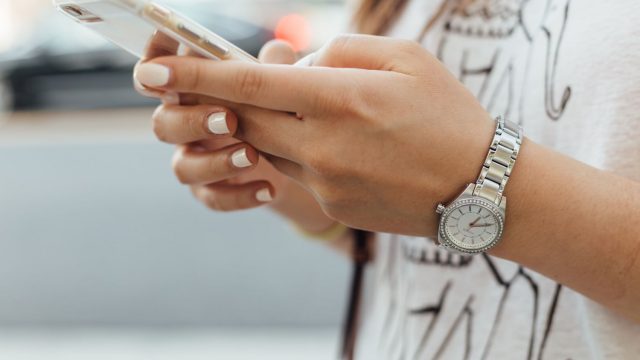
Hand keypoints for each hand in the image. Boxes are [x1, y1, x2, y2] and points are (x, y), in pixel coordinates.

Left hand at [134, 34, 496, 236]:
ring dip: (271, 125)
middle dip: (223, 101)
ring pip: (268, 146)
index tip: (154, 72)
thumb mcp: (406, 58)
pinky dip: (302, 150)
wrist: (481, 188)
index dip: (196, 75)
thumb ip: (340, 50)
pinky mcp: (332, 204)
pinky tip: (343, 145)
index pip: (249, 84)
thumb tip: (293, 62)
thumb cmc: (449, 114)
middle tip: (216, 86)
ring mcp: (325, 181)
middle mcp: (323, 144)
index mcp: (340, 98)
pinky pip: (297, 171)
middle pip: (245, 118)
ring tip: (314, 111)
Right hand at [134, 35, 318, 218]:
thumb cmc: (275, 108)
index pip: (156, 75)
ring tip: (253, 156)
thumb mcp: (278, 85)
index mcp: (191, 89)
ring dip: (216, 162)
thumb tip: (279, 50)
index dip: (152, 68)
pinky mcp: (210, 190)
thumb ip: (273, 67)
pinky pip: (212, 198)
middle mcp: (184, 123)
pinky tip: (269, 189)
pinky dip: (240, 195)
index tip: (163, 68)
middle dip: (192, 121)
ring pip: (183, 167)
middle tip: (229, 120)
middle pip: (163, 124)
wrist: (294, 158)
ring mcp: (194, 159)